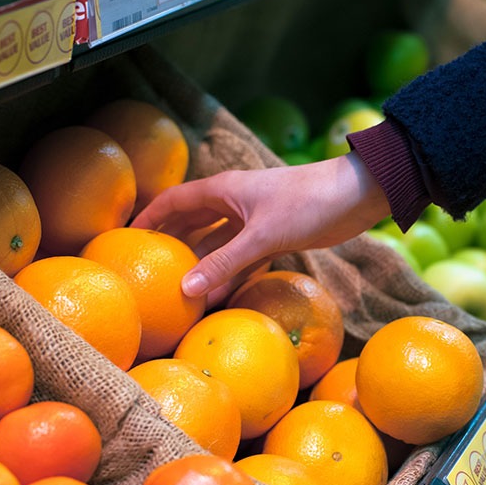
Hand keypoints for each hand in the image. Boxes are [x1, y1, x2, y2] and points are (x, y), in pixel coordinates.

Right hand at [131, 152, 391, 306]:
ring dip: (203, 264)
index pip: (175, 201)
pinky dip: (230, 272)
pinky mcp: (275, 236)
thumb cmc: (309, 204)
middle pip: (193, 223)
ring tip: (180, 290)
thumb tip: (186, 289)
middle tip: (150, 270)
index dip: (150, 218)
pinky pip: (243, 256)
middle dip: (173, 244)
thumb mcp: (262, 236)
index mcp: (224, 190)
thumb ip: (224, 263)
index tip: (127, 238)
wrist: (358, 195)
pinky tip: (219, 294)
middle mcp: (235, 203)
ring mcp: (255, 220)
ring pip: (219, 243)